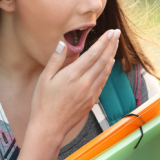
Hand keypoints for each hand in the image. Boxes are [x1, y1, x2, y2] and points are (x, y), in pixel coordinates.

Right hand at [26, 30, 120, 148]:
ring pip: (105, 71)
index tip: (110, 32)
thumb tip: (62, 43)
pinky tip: (108, 65)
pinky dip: (107, 70)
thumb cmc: (43, 103)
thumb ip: (55, 60)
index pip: (93, 54)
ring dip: (111, 56)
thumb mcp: (44, 79)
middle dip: (111, 45)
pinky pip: (103, 82)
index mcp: (72, 76)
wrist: (50, 127)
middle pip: (103, 60)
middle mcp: (85, 83)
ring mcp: (90, 93)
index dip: (104, 41)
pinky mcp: (92, 101)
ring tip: (115, 45)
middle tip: (117, 33)